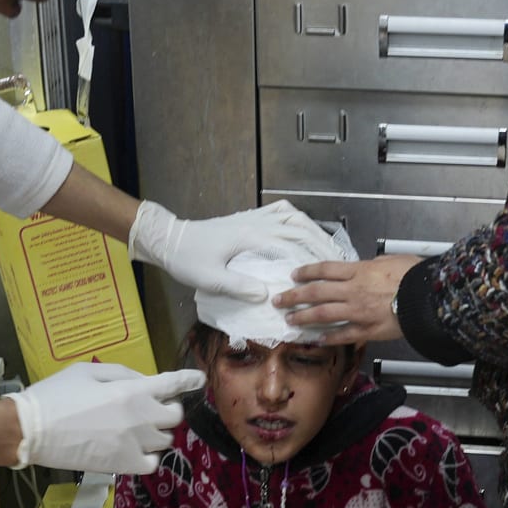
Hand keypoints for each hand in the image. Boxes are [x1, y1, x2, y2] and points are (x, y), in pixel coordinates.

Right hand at [7, 362, 203, 473]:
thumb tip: (145, 382)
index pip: (172, 384)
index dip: (189, 381)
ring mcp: (134, 445)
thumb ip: (122, 374)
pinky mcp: (124, 466)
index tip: (199, 380)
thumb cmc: (55, 395)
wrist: (30, 430)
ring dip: (157, 433)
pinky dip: (149, 457)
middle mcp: (140, 418)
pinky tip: (135, 450)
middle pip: (175, 415)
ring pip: (166, 440)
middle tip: (151, 407)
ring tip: (137, 430)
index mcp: (132, 391)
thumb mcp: (87, 371)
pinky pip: (153, 463)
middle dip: (168, 408)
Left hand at [131, 200, 339, 300]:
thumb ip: (238, 287)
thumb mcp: (210, 279)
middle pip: (298, 227)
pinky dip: (294, 218)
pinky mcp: (248, 220)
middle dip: (320, 242)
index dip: (313, 256)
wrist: (170, 240)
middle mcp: (255, 223)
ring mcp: (252, 219)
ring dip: (312, 229)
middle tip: (337, 259)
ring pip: (292, 217)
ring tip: (326, 245)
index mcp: (249, 237)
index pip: (290, 244)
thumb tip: (266, 295)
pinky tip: (301, 227)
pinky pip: (278, 212)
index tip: (329, 268)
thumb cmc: (188, 259)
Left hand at [275, 254, 418, 343]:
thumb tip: (367, 266)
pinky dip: (329, 337)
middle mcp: (353, 291)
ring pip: (323, 314)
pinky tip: (318, 339)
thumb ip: (373, 265)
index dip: (306, 272)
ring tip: (290, 320)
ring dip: (303, 317)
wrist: (428, 299)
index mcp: (359, 271)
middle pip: (316, 293)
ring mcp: (358, 312)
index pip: (324, 270)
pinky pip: (343, 335)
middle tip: (279, 300)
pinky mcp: (367, 330)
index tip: (294, 275)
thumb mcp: (391, 260)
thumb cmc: (414, 276)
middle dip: (294, 296)